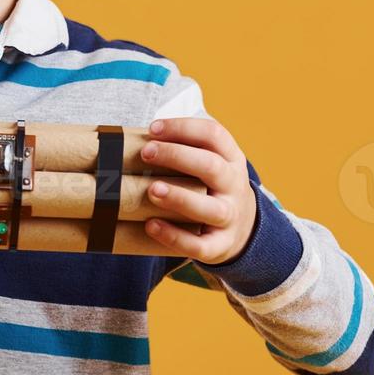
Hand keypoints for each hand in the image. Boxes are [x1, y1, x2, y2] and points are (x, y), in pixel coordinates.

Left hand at [140, 117, 256, 264]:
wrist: (243, 229)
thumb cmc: (211, 187)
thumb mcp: (210, 163)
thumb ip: (183, 150)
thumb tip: (131, 141)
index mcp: (231, 159)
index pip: (213, 134)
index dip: (183, 128)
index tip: (154, 128)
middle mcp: (234, 186)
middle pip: (211, 166)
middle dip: (177, 156)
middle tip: (147, 152)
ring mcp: (230, 217)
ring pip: (210, 208)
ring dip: (179, 197)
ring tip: (152, 190)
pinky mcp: (220, 246)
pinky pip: (199, 245)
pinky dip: (175, 237)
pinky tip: (151, 225)